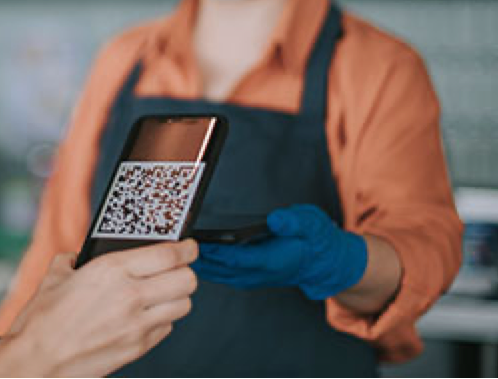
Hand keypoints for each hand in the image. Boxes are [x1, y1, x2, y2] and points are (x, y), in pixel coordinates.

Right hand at [0, 240, 198, 377]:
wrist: (36, 361)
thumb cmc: (42, 322)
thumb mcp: (55, 277)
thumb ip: (72, 260)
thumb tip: (78, 257)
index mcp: (112, 270)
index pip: (169, 253)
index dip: (187, 248)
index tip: (189, 246)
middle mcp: (130, 295)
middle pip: (187, 279)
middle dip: (185, 271)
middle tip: (175, 269)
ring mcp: (137, 324)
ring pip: (184, 305)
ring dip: (177, 297)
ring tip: (162, 294)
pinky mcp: (138, 347)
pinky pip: (167, 328)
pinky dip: (162, 320)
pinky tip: (145, 317)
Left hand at [192, 205, 366, 300]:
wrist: (324, 261)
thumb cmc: (315, 240)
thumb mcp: (310, 223)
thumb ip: (293, 222)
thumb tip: (276, 220)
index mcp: (270, 261)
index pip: (233, 258)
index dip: (211, 251)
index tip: (192, 240)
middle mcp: (257, 274)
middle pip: (218, 269)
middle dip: (195, 257)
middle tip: (173, 242)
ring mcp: (251, 277)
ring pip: (216, 273)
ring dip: (197, 262)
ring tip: (176, 246)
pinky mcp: (247, 276)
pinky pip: (220, 273)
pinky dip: (205, 265)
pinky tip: (191, 253)